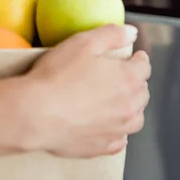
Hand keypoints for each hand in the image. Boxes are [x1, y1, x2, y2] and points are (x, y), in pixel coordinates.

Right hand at [25, 24, 150, 157]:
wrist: (35, 113)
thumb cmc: (57, 75)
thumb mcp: (82, 43)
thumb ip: (111, 34)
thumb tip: (132, 32)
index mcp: (127, 79)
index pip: (143, 67)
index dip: (139, 60)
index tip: (135, 58)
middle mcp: (128, 106)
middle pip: (142, 93)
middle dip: (136, 83)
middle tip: (124, 78)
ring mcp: (116, 129)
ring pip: (135, 119)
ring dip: (131, 109)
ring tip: (120, 104)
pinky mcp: (101, 146)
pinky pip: (119, 142)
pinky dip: (118, 134)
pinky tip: (109, 129)